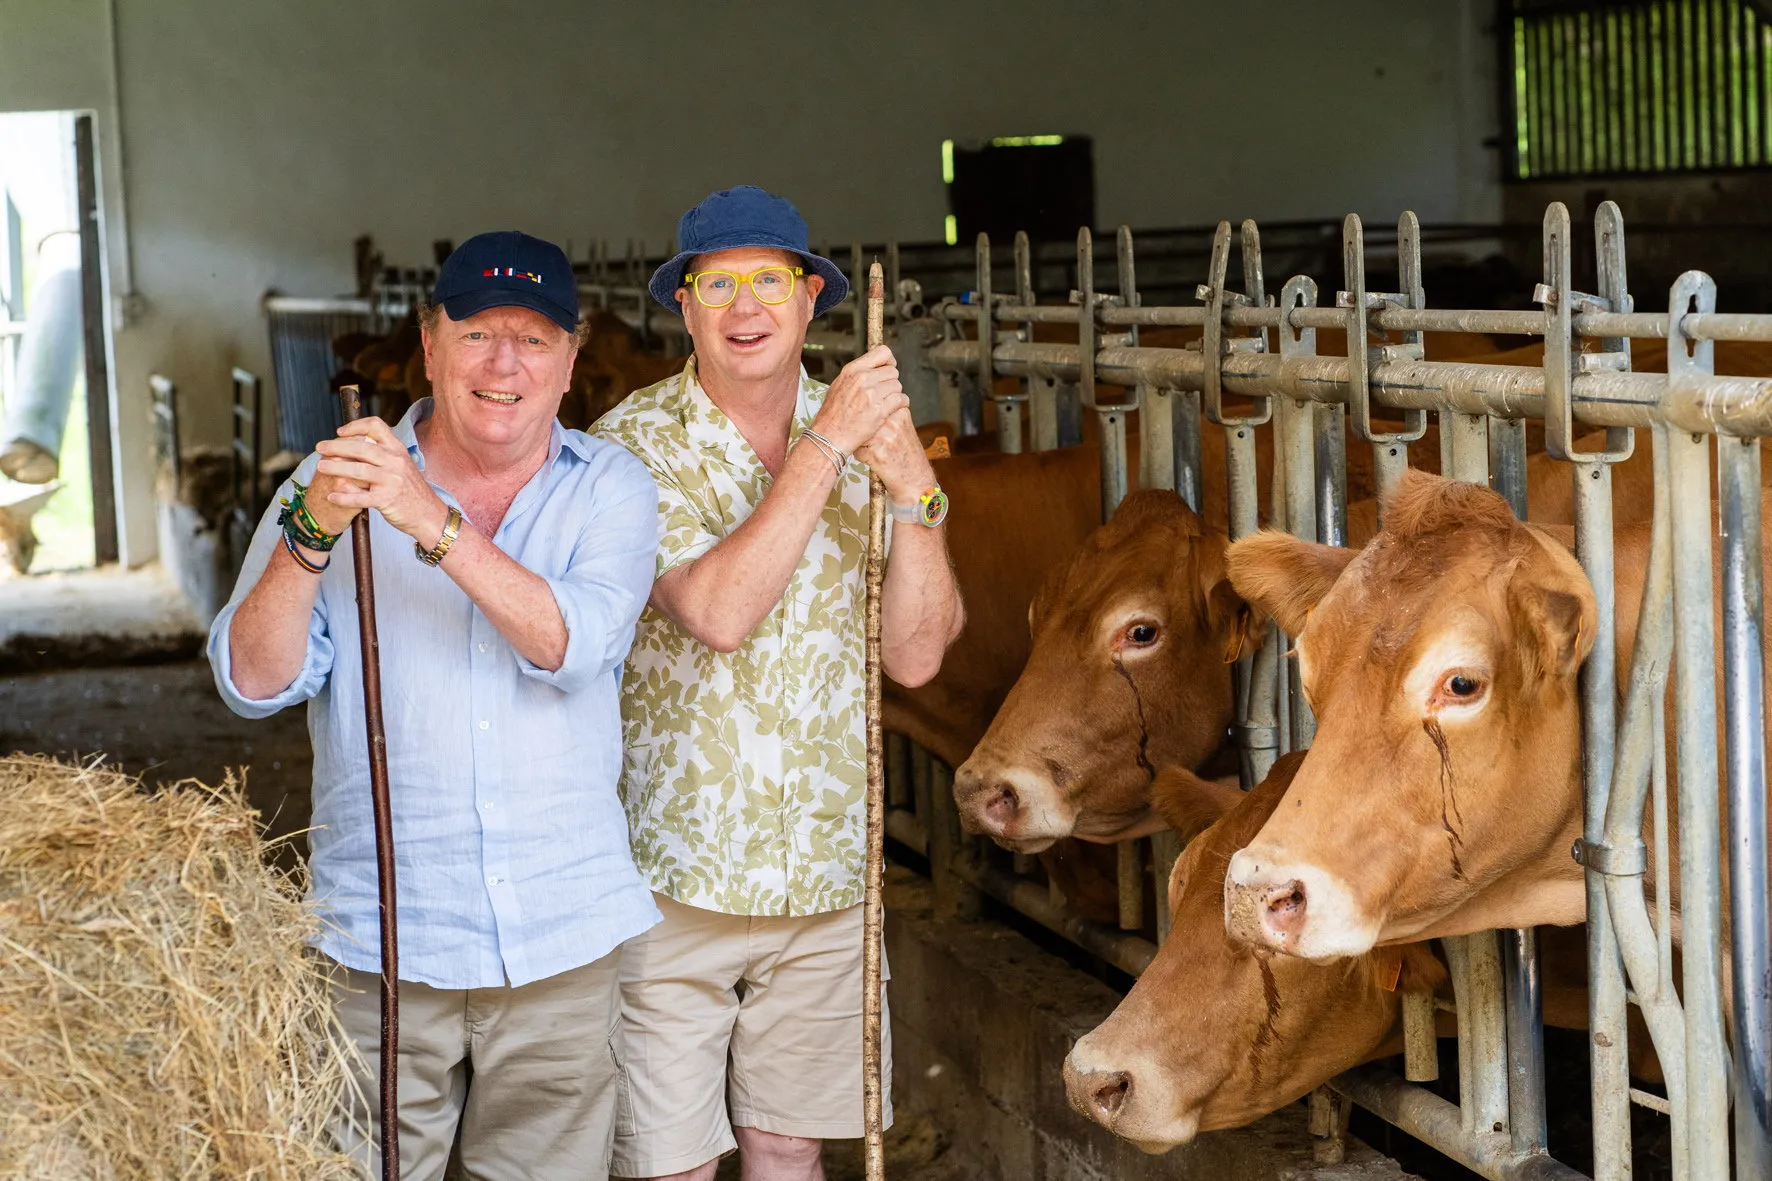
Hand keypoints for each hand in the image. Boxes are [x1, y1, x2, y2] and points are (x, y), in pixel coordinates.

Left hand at [313, 417, 449, 544]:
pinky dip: (343, 497)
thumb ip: (383, 453)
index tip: (340, 432)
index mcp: (398, 449)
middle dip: (336, 446)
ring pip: (358, 470)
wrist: (428, 513)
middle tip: (320, 448)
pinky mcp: (387, 499)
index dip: (355, 426)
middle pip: (361, 447)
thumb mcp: (402, 464)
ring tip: (320, 467)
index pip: (376, 426)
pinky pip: (360, 498)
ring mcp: (392, 480)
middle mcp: (395, 461)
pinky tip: (332, 496)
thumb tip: (357, 442)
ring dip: (335, 468)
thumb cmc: (410, 489)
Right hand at [810, 345, 907, 454]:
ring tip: (883, 404)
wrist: (829, 436)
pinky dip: (901, 405)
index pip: (883, 353)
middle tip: (882, 394)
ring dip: (894, 395)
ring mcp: (872, 394)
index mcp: (853, 370)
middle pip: (892, 372)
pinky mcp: (880, 410)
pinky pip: (901, 400)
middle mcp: (863, 378)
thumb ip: (857, 375)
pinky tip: (892, 410)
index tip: (887, 370)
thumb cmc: (832, 414)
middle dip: (890, 382)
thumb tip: (873, 368)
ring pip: (897, 386)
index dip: (889, 362)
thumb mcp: (839, 385)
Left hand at [854, 407, 936, 505]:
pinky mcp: (877, 452)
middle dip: (863, 432)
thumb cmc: (909, 458)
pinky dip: (863, 457)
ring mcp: (885, 436)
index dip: (869, 420)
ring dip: (862, 444)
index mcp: (900, 412)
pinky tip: (876, 461)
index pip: (872, 408)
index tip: (873, 428)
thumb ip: (888, 417)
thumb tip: (865, 410)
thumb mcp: (903, 429)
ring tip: (877, 452)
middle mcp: (893, 421)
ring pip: (859, 435)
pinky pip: (858, 451)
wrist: (917, 482)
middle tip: (875, 443)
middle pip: (864, 420)